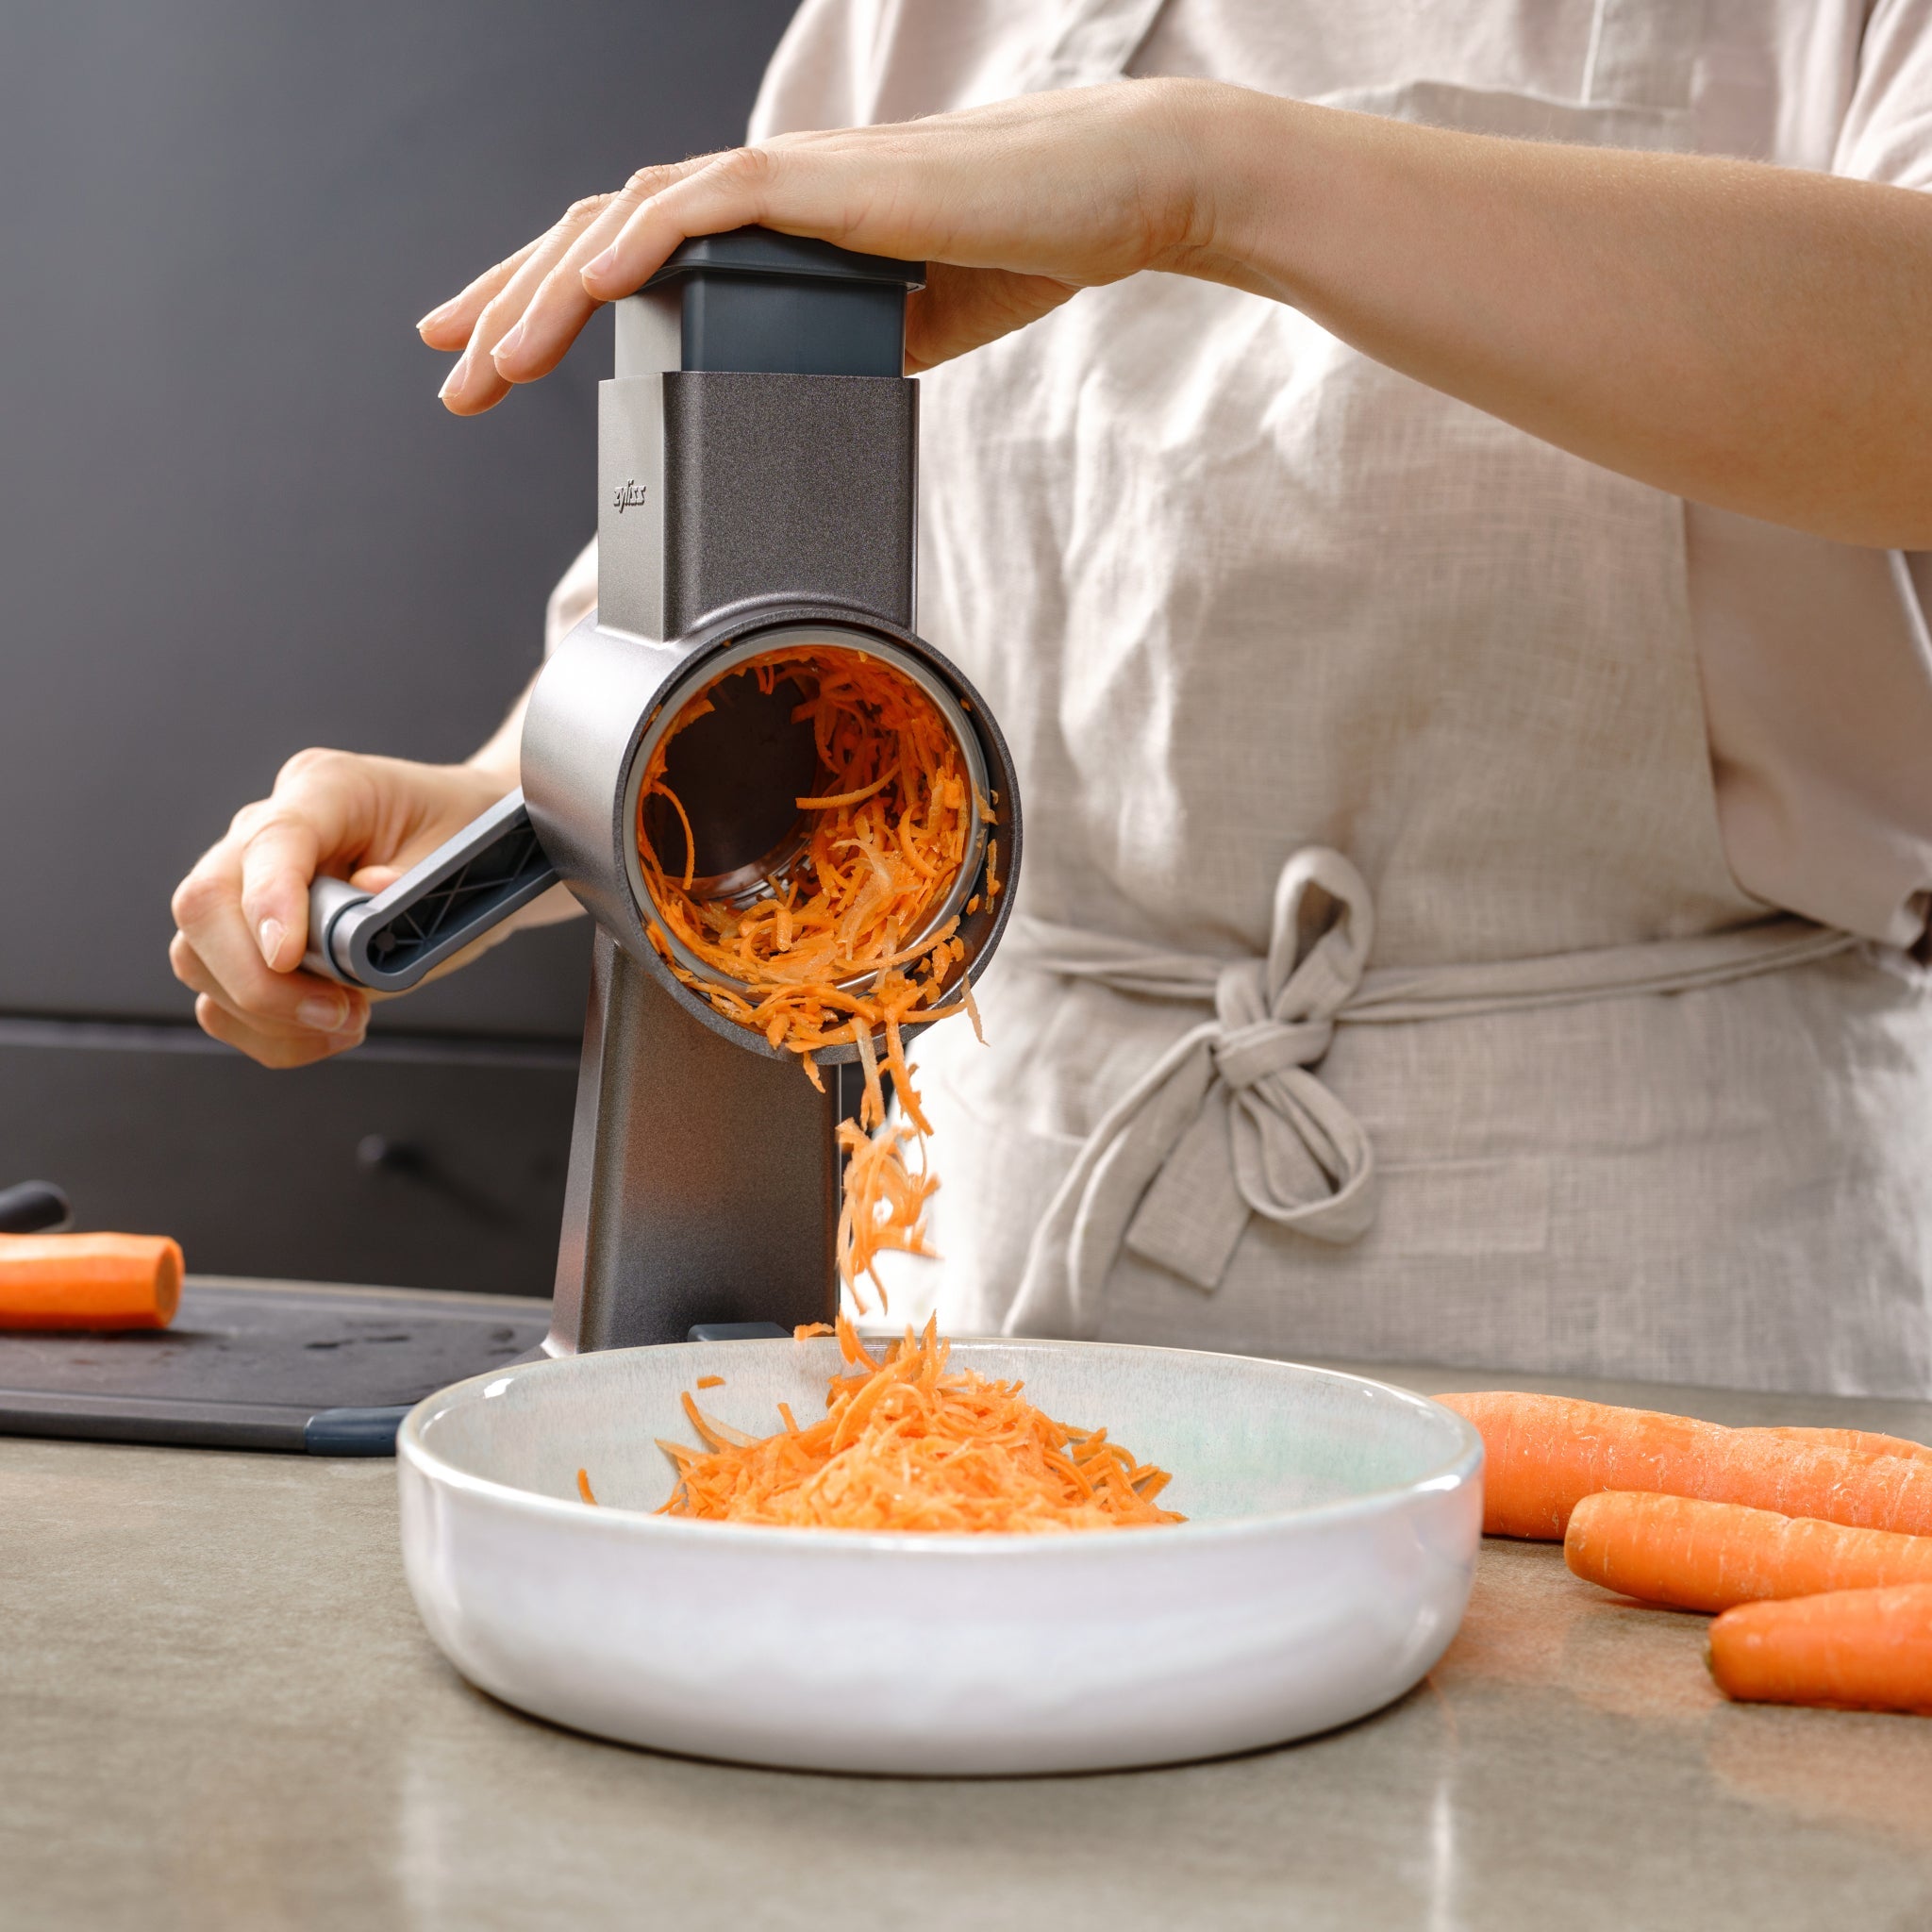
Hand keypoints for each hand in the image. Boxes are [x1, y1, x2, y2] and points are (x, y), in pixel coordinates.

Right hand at [169, 748, 566, 1067]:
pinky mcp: (248, 940)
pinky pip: (221, 999)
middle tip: (339, 1012)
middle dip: (259, 979)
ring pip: (198, 957)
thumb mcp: (464, 856)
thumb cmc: (468, 845)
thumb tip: (367, 895)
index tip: (287, 957)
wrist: (475, 853)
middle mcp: (267, 829)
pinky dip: (267, 1032)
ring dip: (265, 1013)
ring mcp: (247, 884)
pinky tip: (326, 1030)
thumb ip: (414, 882)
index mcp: (328, 788)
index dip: (270, 901)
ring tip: (347, 1020)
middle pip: (205, 904)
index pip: (271, 840)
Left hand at [420, 80, 1224, 412]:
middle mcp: (758, 196)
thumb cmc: (1020, 248)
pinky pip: (703, 202)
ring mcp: (785, 182)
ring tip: (485, 357)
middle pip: (598, 234)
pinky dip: (634, 242)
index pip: (631, 257)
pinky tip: (582, 285)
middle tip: (452, 372)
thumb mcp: (906, 326)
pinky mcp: (822, 180)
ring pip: (627, 215)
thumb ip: (835, 347)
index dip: (549, 300)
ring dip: (545, 287)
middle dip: (511, 304)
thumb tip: (795, 396)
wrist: (1107, 196)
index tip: (491, 354)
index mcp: (770, 232)